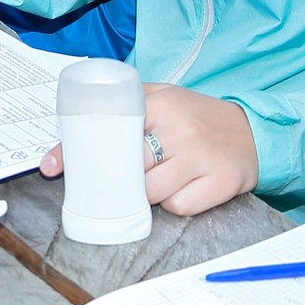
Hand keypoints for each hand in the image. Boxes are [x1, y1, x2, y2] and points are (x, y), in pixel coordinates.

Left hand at [36, 85, 257, 217]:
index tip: (53, 167)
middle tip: (112, 181)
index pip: (109, 127)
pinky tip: (183, 189)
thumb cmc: (195, 118)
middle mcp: (181, 127)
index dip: (80, 151)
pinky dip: (175, 203)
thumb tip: (69, 139)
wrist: (251, 131)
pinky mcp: (222, 181)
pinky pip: (179, 206)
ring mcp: (202, 156)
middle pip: (129, 165)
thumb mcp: (163, 98)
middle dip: (116, 177)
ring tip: (156, 180)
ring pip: (151, 191)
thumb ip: (125, 108)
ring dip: (146, 193)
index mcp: (160, 102)